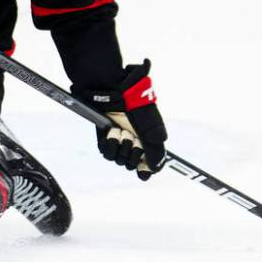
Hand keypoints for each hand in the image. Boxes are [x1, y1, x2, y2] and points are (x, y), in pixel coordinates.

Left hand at [85, 60, 167, 179]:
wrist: (115, 92)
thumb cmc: (135, 106)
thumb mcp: (151, 127)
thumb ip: (155, 149)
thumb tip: (154, 168)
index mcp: (149, 141)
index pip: (150, 165)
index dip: (146, 169)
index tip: (143, 170)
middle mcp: (134, 143)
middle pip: (133, 164)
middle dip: (134, 152)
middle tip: (134, 137)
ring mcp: (119, 142)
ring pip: (120, 160)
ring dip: (123, 146)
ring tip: (123, 131)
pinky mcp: (105, 139)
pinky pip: (107, 153)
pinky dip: (111, 143)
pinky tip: (113, 131)